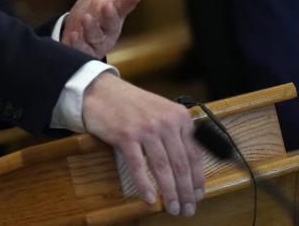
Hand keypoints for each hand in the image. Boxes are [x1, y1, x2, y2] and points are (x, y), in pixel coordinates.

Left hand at [62, 0, 141, 57]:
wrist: (72, 35)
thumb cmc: (90, 13)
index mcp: (114, 14)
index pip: (124, 5)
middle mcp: (107, 30)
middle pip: (111, 23)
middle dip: (110, 16)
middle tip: (108, 6)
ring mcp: (95, 42)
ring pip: (95, 36)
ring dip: (91, 28)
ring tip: (86, 18)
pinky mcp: (82, 51)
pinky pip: (81, 48)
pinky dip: (78, 42)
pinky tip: (74, 34)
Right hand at [82, 72, 203, 216]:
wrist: (100, 90)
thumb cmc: (130, 104)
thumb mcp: (161, 112)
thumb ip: (176, 133)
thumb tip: (187, 168)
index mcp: (179, 116)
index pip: (194, 154)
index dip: (197, 180)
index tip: (198, 195)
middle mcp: (165, 122)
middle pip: (180, 165)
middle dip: (186, 192)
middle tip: (187, 209)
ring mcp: (145, 128)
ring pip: (162, 168)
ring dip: (169, 192)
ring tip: (172, 208)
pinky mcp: (125, 135)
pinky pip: (137, 166)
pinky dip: (144, 185)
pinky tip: (149, 198)